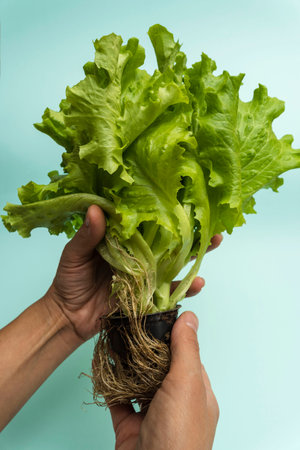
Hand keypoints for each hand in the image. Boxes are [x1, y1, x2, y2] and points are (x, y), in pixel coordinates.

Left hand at [47, 205, 221, 341]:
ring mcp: (146, 274)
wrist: (69, 315)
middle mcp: (139, 253)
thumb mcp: (74, 254)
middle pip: (168, 238)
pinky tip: (199, 283)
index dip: (163, 209)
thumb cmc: (69, 280)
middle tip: (210, 216)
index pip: (146, 220)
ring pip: (175, 261)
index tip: (182, 195)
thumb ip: (87, 235)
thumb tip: (96, 208)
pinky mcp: (148, 296)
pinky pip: (170, 291)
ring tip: (215, 242)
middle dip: (190, 228)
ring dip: (196, 253)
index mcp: (122, 239)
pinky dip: (186, 288)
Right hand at [110, 311, 218, 449]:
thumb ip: (186, 349)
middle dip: (144, 348)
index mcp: (197, 393)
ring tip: (114, 339)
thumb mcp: (187, 383)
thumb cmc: (179, 434)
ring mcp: (153, 416)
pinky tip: (104, 365)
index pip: (185, 355)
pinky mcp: (130, 427)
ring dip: (126, 364)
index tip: (154, 315)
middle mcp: (176, 403)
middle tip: (128, 324)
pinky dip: (111, 384)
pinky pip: (119, 400)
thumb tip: (190, 316)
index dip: (171, 335)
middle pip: (160, 367)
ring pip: (138, 382)